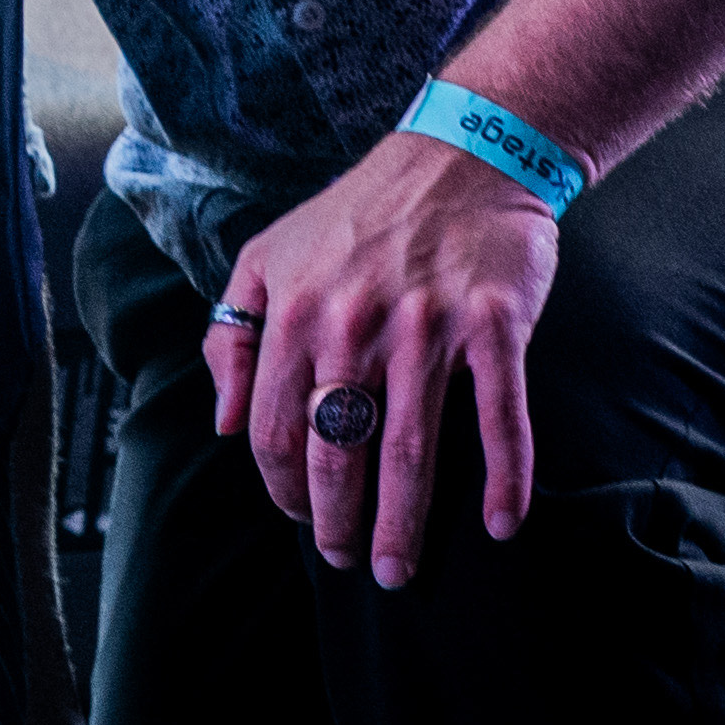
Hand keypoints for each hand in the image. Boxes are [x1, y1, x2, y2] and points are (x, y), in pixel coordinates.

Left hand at [208, 130, 557, 586]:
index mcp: (292, 313)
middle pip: (333, 451)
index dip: (280, 488)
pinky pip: (500, 416)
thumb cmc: (357, 215)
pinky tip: (501, 524)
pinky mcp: (495, 325)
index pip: (268, 430)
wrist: (462, 155)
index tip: (299, 518)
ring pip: (407, 449)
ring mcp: (428, 327)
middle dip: (334, 521)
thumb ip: (231, 335)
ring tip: (396, 569)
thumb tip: (220, 421)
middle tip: (346, 561)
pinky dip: (505, 476)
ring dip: (402, 523)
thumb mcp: (267, 257)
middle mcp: (353, 325)